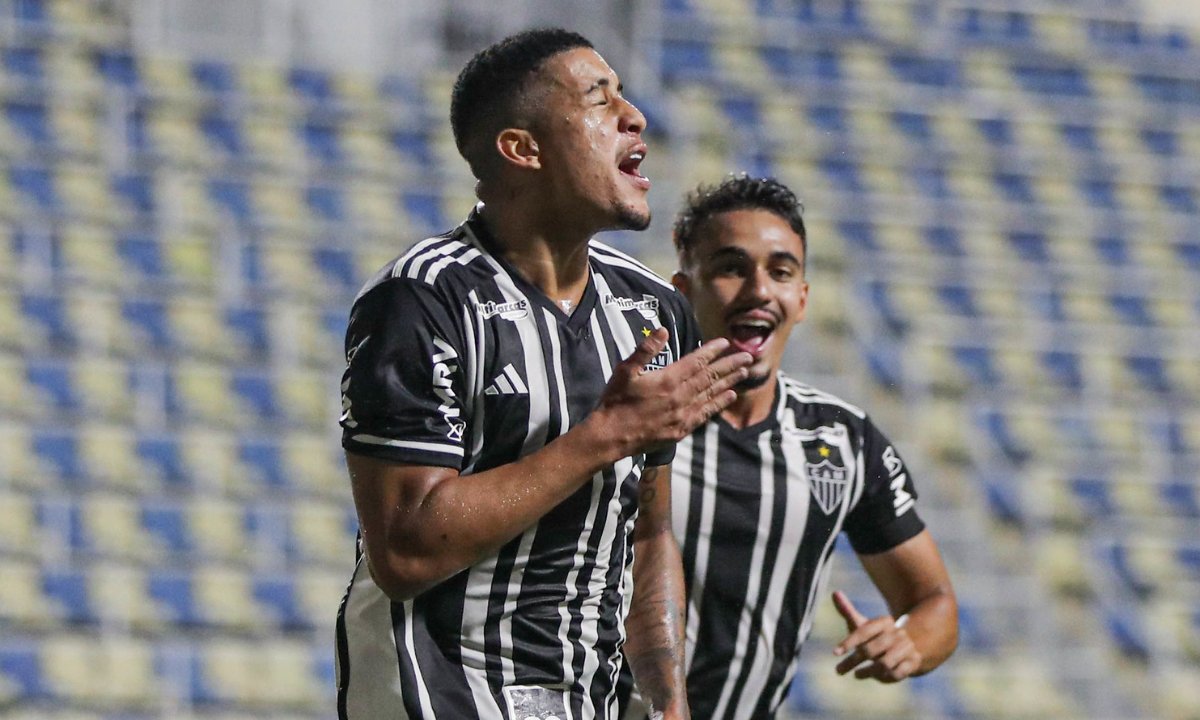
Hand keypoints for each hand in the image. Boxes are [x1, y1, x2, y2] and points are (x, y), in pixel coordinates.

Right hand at [592, 328, 750, 455]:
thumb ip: (645, 350)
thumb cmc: (615, 401)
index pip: (696, 362)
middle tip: (747, 356)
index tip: (725, 342)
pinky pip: (706, 413)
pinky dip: (719, 403)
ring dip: (729, 381)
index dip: (712, 351)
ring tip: (745, 372)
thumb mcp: (625, 370)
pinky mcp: (682, 429)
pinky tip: (730, 395)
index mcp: (667, 380)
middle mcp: (680, 397)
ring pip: (711, 394)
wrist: (611, 436)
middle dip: (729, 365)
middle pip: (709, 377)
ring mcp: (683, 414)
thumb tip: (662, 330)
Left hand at [831, 590, 921, 682]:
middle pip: (870, 650)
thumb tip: (834, 593)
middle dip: (853, 661)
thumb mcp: (865, 623)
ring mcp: (905, 649)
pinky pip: (897, 674)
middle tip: (838, 670)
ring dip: (868, 671)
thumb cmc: (880, 634)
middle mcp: (895, 634)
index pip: (864, 631)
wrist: (915, 641)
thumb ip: (848, 611)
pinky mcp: (913, 662)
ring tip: (856, 674)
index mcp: (883, 622)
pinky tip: (877, 677)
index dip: (849, 642)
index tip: (835, 652)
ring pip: (884, 664)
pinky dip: (885, 678)